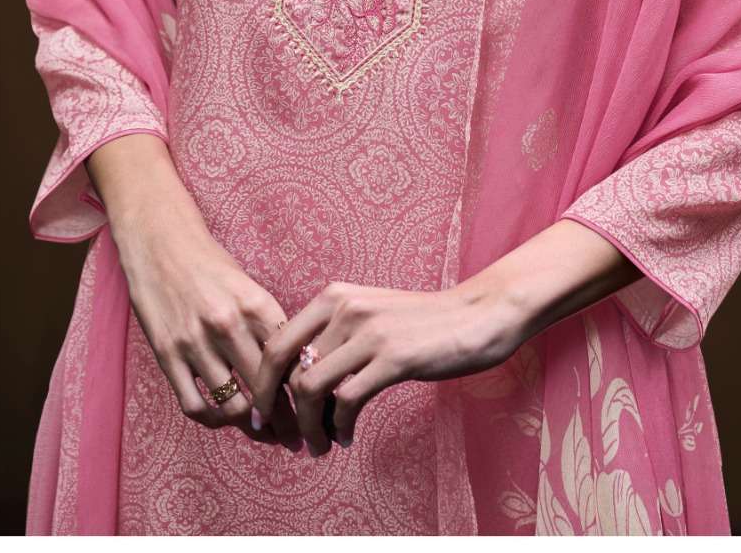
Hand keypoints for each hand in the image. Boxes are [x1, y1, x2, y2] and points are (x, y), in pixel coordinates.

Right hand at [105, 170, 305, 452]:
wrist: (161, 242)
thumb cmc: (211, 266)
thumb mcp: (248, 287)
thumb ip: (268, 325)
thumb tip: (296, 370)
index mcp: (256, 303)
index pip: (292, 361)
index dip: (308, 392)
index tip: (317, 410)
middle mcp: (228, 324)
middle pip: (268, 390)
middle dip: (286, 421)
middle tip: (296, 437)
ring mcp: (196, 342)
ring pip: (233, 405)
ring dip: (253, 426)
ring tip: (265, 434)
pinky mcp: (167, 354)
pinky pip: (195, 405)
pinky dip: (213, 420)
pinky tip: (224, 419)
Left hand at [250, 278, 522, 455]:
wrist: (477, 314)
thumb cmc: (422, 322)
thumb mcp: (369, 315)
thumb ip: (333, 336)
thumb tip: (296, 381)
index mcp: (334, 296)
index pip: (277, 341)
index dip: (263, 384)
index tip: (264, 416)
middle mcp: (345, 307)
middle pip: (286, 368)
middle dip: (277, 410)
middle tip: (287, 439)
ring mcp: (369, 331)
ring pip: (311, 388)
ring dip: (308, 427)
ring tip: (319, 445)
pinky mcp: (394, 357)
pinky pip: (346, 401)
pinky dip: (338, 428)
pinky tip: (346, 438)